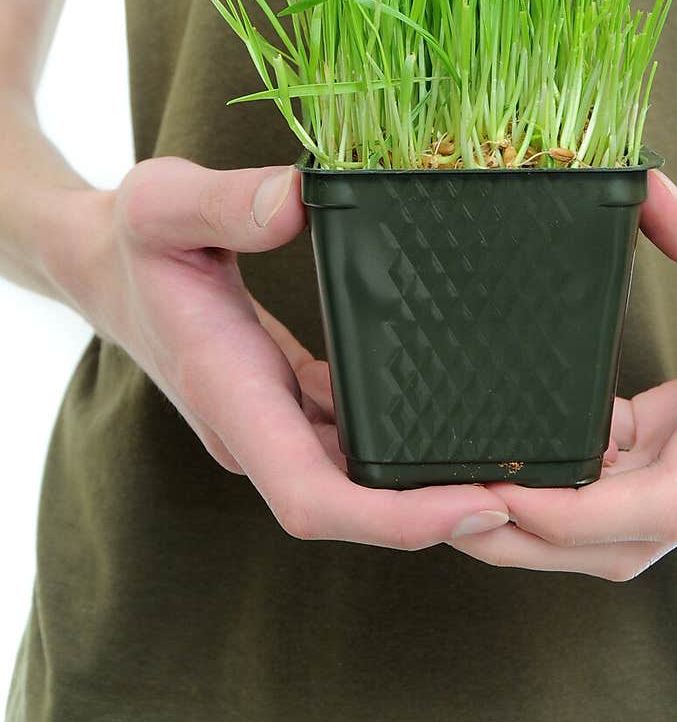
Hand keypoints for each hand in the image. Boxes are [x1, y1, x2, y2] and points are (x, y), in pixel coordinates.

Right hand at [63, 156, 509, 547]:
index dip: (393, 520)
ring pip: (356, 483)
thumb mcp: (164, 202)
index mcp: (230, 397)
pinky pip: (354, 444)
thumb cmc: (130, 237)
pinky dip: (404, 448)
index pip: (312, 499)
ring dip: (428, 490)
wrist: (100, 263)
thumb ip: (226, 202)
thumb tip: (298, 200)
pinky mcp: (288, 405)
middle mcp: (256, 430)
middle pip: (349, 508)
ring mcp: (272, 424)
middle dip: (435, 517)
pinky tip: (460, 423)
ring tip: (518, 467)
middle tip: (532, 492)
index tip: (471, 505)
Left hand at [449, 168, 676, 578]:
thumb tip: (644, 199)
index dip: (582, 513)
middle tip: (443, 506)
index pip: (671, 497)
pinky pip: (632, 479)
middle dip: (534, 540)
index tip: (507, 494)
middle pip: (632, 538)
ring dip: (544, 525)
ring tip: (460, 489)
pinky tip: (521, 449)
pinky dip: (572, 481)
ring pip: (627, 525)